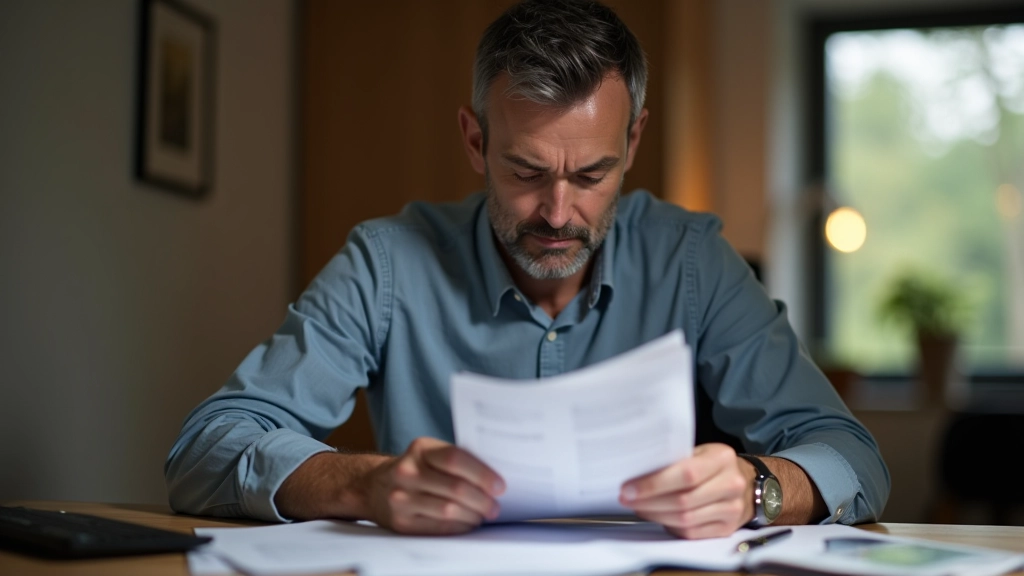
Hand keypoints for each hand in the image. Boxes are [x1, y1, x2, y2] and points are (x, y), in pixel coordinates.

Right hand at [364, 437, 504, 534]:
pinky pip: (439, 528)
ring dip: (473, 515)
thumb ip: (456, 461)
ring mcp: (401, 498)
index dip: (481, 474)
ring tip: (483, 515)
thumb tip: (494, 479)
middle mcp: (407, 472)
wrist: (373, 487)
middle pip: (455, 488)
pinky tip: (467, 523)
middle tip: (495, 507)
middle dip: (482, 500)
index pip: (455, 459)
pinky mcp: (401, 522)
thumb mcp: (429, 454)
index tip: (500, 486)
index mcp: (420, 449)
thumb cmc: (416, 469)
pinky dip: (459, 527)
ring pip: (449, 511)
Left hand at [618, 443, 752, 538]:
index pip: (686, 474)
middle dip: (649, 502)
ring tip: (639, 507)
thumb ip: (675, 460)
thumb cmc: (713, 464)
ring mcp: (731, 508)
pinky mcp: (727, 528)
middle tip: (627, 499)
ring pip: (685, 519)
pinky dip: (669, 525)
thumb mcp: (700, 451)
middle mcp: (731, 484)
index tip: (629, 488)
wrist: (748, 482)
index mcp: (722, 458)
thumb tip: (637, 472)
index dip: (654, 484)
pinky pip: (691, 532)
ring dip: (655, 515)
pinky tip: (658, 516)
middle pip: (683, 500)